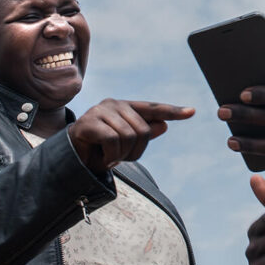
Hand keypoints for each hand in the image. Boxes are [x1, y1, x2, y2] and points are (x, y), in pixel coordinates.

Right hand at [69, 99, 193, 173]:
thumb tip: (164, 125)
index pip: (154, 109)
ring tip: (110, 157)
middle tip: (120, 158)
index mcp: (126, 108)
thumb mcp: (126, 145)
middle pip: (144, 130)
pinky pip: (114, 140)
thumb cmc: (100, 150)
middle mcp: (114, 104)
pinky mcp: (89, 122)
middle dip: (136, 151)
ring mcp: (101, 111)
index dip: (173, 111)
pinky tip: (104, 159)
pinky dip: (112, 156)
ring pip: (129, 136)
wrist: (72, 159)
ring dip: (122, 155)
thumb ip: (143, 133)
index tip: (192, 112)